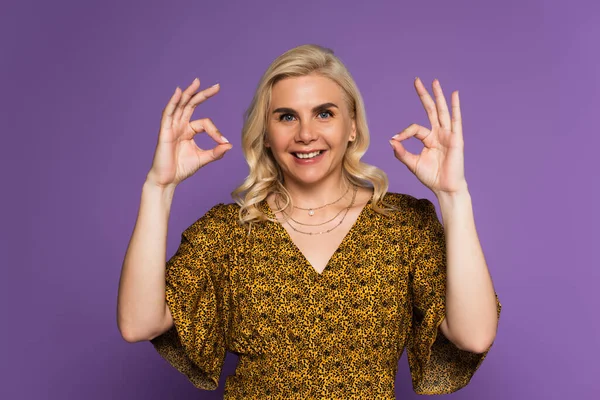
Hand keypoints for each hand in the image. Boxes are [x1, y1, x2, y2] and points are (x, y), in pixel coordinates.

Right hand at [146, 78, 231, 188]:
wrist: (167, 180)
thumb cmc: (182, 169)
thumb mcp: (203, 159)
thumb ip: (216, 152)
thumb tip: (230, 145)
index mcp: (188, 131)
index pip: (205, 123)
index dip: (215, 131)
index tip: (223, 142)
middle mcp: (180, 126)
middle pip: (191, 105)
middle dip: (203, 95)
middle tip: (217, 86)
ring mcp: (171, 127)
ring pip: (180, 106)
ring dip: (188, 93)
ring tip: (197, 82)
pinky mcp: (164, 131)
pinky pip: (168, 113)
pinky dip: (173, 102)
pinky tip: (179, 92)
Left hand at [389, 78, 466, 195]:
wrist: (445, 188)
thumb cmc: (431, 177)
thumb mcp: (412, 163)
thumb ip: (401, 153)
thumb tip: (391, 140)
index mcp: (429, 139)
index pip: (415, 128)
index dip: (404, 132)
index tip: (396, 140)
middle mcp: (439, 134)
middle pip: (430, 110)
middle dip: (424, 95)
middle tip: (417, 80)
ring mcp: (448, 135)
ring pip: (441, 111)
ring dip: (438, 96)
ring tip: (434, 82)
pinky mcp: (456, 139)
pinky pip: (455, 120)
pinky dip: (455, 107)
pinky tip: (454, 94)